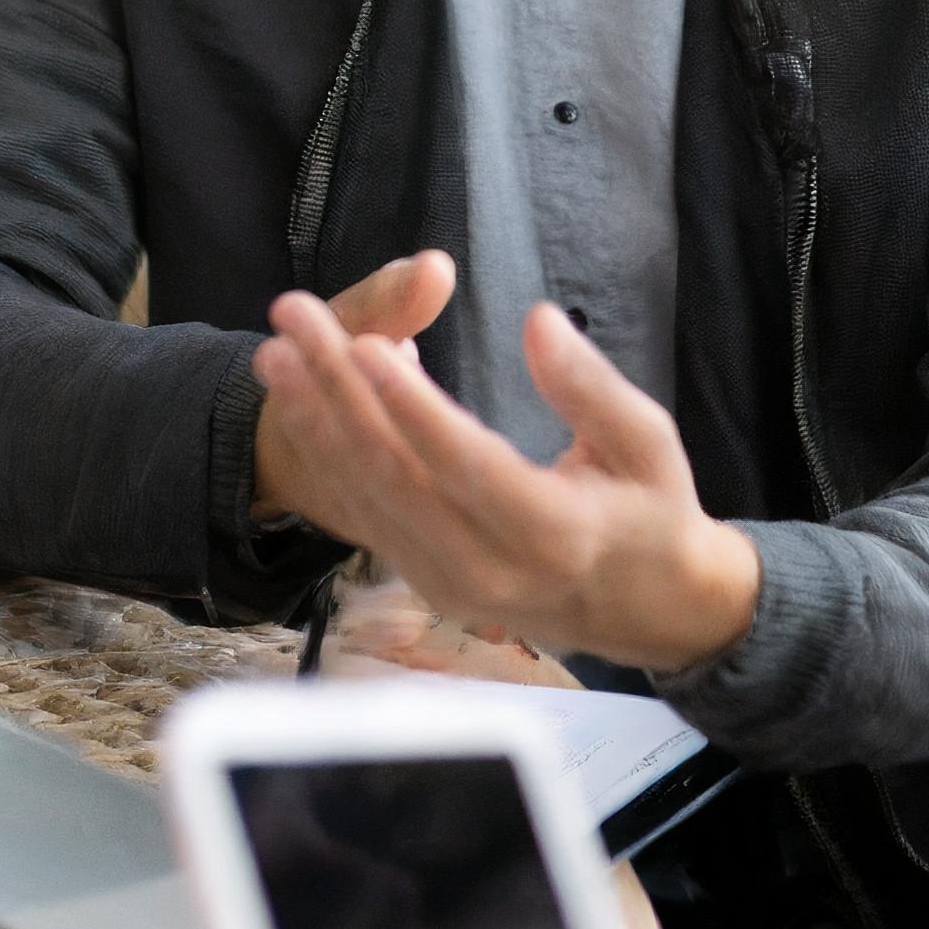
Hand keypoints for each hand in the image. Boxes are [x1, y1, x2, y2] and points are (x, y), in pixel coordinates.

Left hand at [252, 294, 760, 672]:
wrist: (645, 609)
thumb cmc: (651, 509)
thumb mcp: (648, 441)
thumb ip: (591, 385)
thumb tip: (538, 321)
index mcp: (553, 533)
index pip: (467, 465)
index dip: (413, 406)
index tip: (370, 341)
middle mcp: (489, 572)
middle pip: (396, 477)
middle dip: (336, 392)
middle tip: (295, 319)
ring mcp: (448, 586)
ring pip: (366, 499)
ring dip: (315, 421)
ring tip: (277, 352)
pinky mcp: (424, 582)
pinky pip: (364, 515)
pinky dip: (329, 453)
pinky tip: (303, 398)